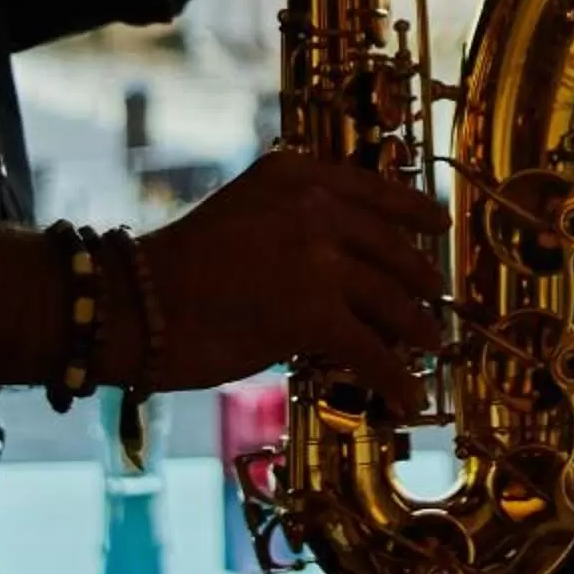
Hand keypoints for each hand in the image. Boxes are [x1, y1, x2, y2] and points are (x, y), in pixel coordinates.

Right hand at [135, 147, 447, 415]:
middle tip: (435, 301)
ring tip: (428, 347)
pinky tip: (407, 398)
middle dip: (421, 281)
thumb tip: (353, 264)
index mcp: (296, 175)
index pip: (376, 190)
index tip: (439, 226)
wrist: (134, 305)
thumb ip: (298, 224)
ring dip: (417, 330)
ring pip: (391, 301)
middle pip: (393, 249)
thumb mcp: (247, 217)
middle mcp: (313, 206)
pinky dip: (397, 379)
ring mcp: (315, 257)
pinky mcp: (311, 313)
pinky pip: (373, 352)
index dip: (415, 212)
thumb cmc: (182, 270)